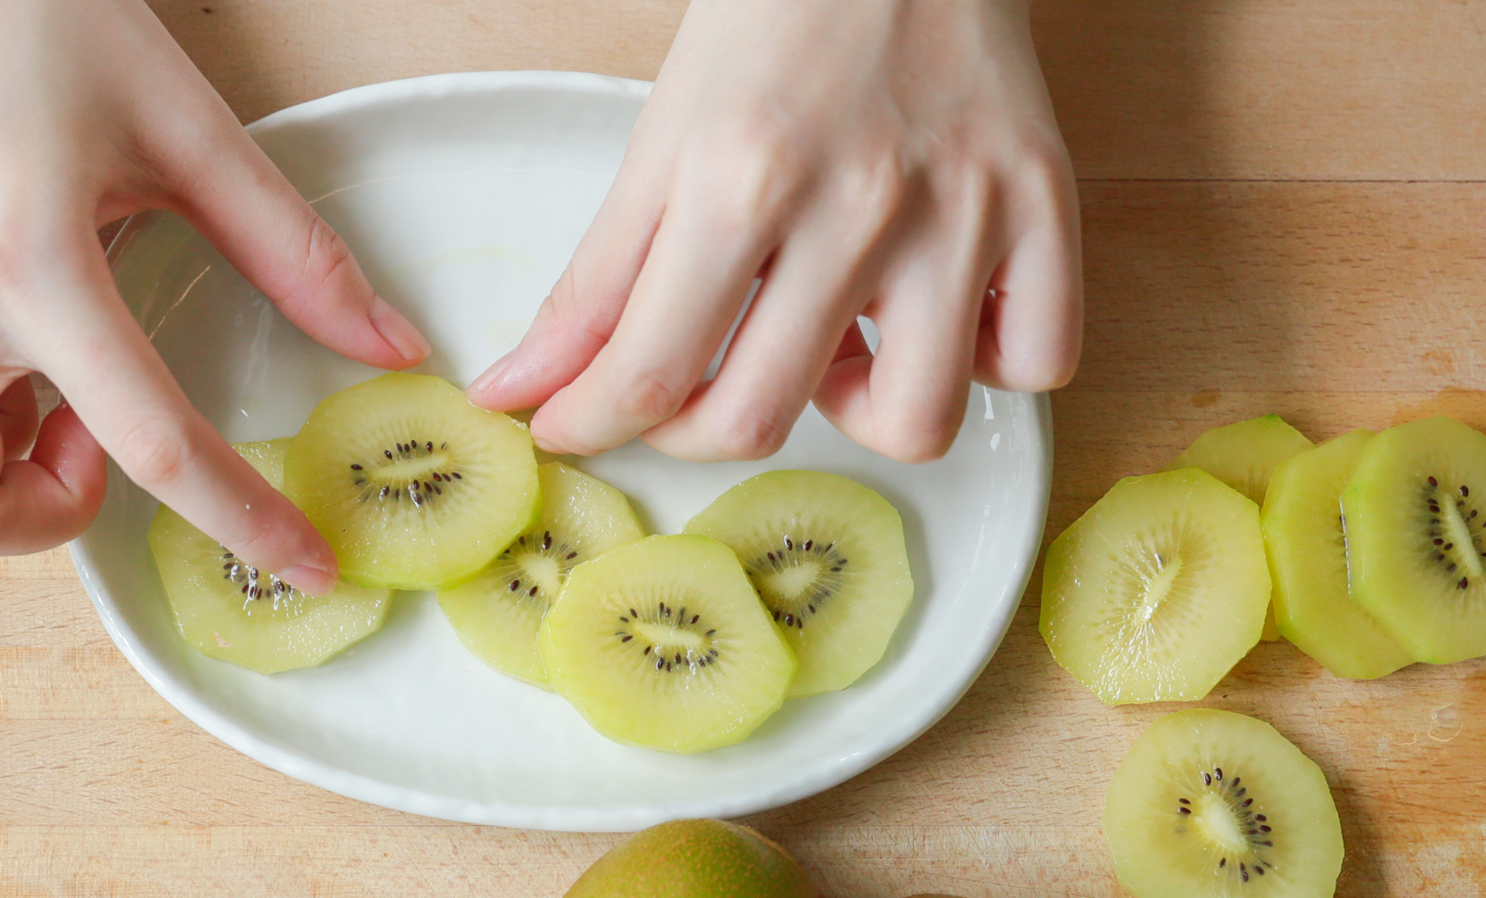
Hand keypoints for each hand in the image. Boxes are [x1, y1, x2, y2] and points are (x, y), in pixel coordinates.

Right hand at [0, 0, 428, 592]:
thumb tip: (388, 346)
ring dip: (7, 474)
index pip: (149, 445)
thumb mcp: (188, 130)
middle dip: (47, 522)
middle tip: (115, 450)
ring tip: (79, 386)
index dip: (243, 521)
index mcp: (25, 262)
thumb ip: (295, 251)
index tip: (304, 562)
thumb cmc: (47, 20)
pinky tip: (41, 350)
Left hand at [469, 0, 1080, 462]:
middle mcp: (859, 207)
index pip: (649, 372)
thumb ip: (595, 282)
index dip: (591, 424)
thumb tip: (525, 388)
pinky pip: (1036, 362)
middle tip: (687, 388)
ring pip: (915, 423)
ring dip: (853, 413)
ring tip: (834, 344)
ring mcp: (966, 213)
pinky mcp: (1046, 207)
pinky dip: (983, 365)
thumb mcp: (662, 141)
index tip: (573, 427)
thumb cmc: (775, 23)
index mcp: (741, 180)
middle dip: (694, 433)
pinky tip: (937, 317)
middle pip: (759, 419)